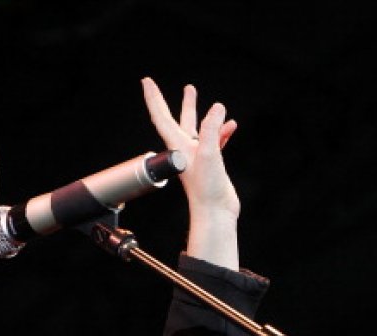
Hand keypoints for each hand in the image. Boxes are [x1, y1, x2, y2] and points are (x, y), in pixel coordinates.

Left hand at [141, 77, 239, 268]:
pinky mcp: (210, 164)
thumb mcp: (209, 154)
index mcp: (177, 145)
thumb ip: (211, 130)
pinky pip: (213, 141)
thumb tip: (217, 108)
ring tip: (197, 95)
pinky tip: (230, 125)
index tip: (146, 82)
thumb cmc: (206, 189)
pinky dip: (220, 131)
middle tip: (179, 86)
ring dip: (197, 112)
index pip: (161, 116)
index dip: (153, 98)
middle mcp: (184, 149)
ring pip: (196, 128)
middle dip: (178, 101)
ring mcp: (197, 156)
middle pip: (177, 119)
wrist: (215, 211)